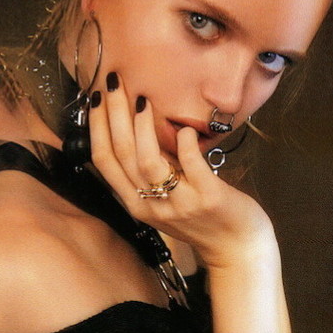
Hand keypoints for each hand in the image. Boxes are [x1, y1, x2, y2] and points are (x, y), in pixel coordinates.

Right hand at [88, 77, 274, 268]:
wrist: (236, 247)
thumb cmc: (202, 217)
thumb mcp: (166, 198)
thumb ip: (151, 171)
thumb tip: (137, 129)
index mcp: (135, 204)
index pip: (104, 162)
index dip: (96, 128)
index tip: (96, 99)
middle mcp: (151, 206)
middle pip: (121, 156)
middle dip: (113, 115)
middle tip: (113, 84)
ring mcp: (178, 204)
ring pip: (147, 162)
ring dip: (142, 127)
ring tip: (142, 100)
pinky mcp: (208, 198)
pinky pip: (191, 164)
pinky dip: (186, 142)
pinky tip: (186, 129)